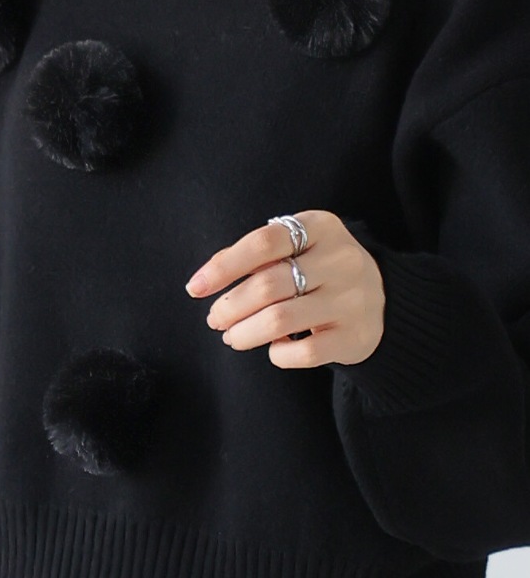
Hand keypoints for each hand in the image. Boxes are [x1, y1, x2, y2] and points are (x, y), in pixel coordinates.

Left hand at [184, 210, 385, 369]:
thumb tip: (208, 278)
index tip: (195, 287)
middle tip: (214, 318)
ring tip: (232, 336)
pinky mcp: (356, 336)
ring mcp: (352, 299)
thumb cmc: (322, 269)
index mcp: (321, 226)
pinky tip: (274, 348)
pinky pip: (305, 352)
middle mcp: (341, 259)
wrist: (386, 299)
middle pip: (268, 284)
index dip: (223, 266)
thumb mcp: (298, 246)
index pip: (263, 242)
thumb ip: (258, 255)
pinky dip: (279, 353)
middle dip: (230, 306)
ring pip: (281, 319)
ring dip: (245, 332)